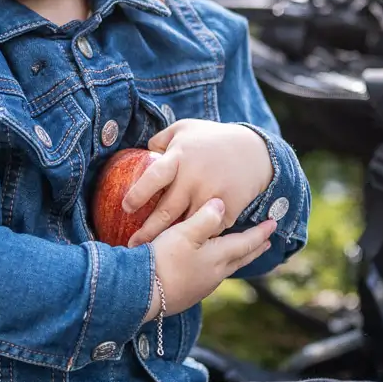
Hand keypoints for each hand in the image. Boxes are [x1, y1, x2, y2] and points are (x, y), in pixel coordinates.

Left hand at [124, 120, 273, 247]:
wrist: (256, 152)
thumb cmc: (212, 139)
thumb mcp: (185, 129)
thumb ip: (160, 140)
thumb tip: (141, 155)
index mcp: (180, 157)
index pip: (154, 177)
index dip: (138, 194)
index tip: (126, 208)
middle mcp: (194, 177)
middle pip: (166, 211)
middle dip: (147, 231)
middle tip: (133, 245)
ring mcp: (212, 195)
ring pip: (186, 225)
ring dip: (170, 239)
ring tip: (154, 253)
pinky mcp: (228, 209)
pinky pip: (207, 230)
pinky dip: (197, 238)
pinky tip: (185, 247)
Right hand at [145, 197, 275, 319]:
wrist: (142, 294)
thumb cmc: (163, 261)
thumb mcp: (183, 234)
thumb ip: (205, 219)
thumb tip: (222, 204)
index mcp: (217, 256)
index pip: (245, 242)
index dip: (260, 233)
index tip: (274, 225)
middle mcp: (215, 273)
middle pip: (241, 258)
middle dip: (255, 249)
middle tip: (267, 243)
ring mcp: (202, 286)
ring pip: (228, 269)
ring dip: (239, 259)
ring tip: (243, 253)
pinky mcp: (189, 294)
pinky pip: (213, 277)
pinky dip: (221, 267)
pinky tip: (212, 267)